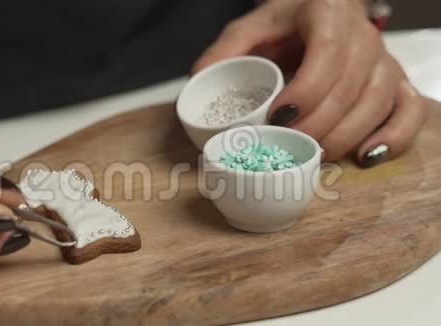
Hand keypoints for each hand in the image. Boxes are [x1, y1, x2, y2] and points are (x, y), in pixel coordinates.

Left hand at [194, 0, 426, 165]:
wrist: (321, 12)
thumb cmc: (286, 23)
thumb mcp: (251, 28)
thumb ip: (225, 51)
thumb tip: (199, 81)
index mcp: (328, 14)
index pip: (327, 56)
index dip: (306, 92)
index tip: (277, 117)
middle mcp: (364, 36)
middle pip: (351, 87)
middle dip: (318, 125)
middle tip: (287, 144)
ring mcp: (384, 60)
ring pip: (378, 102)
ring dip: (346, 137)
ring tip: (315, 155)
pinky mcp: (396, 81)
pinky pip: (410, 110)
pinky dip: (395, 137)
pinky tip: (367, 156)